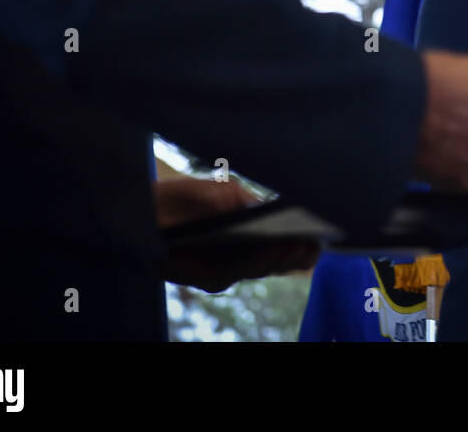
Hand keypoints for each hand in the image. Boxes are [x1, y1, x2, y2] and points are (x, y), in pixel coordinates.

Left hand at [156, 176, 319, 292]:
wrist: (143, 208)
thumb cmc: (186, 196)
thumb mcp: (225, 190)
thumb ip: (252, 204)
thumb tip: (278, 213)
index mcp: (253, 234)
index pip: (287, 244)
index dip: (306, 244)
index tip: (323, 235)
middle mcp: (243, 255)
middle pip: (280, 261)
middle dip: (298, 253)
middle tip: (314, 242)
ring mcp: (227, 268)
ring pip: (260, 269)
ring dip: (279, 258)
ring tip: (295, 243)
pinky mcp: (208, 278)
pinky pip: (235, 274)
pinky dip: (252, 262)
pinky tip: (264, 249)